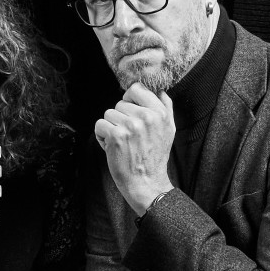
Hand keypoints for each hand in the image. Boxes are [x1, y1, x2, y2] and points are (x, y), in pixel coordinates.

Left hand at [94, 83, 175, 213]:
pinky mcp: (116, 135)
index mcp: (160, 113)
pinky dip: (102, 136)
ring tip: (122, 142)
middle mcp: (146, 117)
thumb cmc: (154, 157)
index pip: (136, 88)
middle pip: (120, 103)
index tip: (130, 112)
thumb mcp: (169, 130)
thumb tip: (160, 90)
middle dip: (121, 117)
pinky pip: (100, 125)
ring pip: (108, 113)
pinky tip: (113, 146)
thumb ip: (165, 108)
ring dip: (111, 127)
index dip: (129, 99)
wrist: (146, 182)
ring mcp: (131, 125)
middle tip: (130, 136)